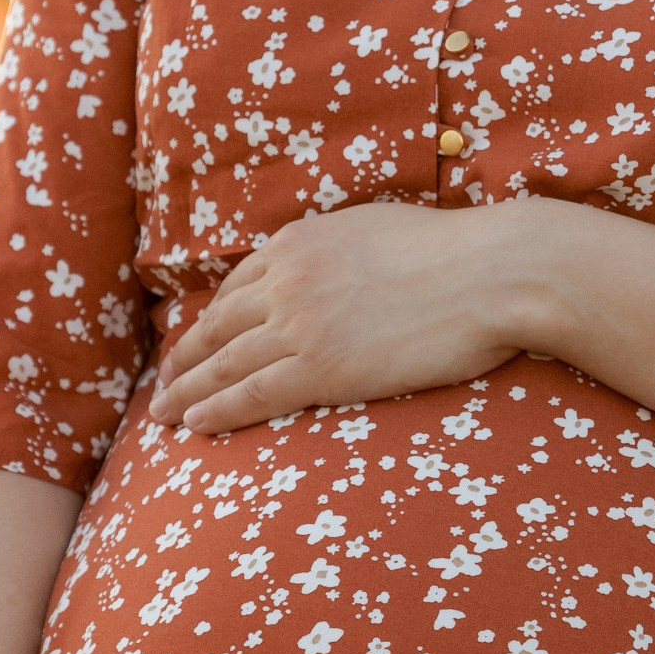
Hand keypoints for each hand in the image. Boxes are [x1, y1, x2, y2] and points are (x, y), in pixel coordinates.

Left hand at [148, 200, 532, 434]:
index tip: (196, 342)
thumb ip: (338, 251)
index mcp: (299, 241)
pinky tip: (195, 424)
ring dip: (187, 392)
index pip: (237, 286)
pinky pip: (252, 393)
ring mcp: (301, 324)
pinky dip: (217, 410)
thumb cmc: (456, 253)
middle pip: (217, 325)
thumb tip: (336, 271)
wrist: (492, 271)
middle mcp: (287, 279)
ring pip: (225, 364)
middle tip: (162, 384)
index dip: (211, 320)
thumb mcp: (377, 230)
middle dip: (184, 358)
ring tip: (164, 415)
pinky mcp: (322, 367)